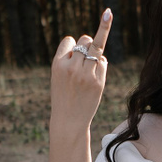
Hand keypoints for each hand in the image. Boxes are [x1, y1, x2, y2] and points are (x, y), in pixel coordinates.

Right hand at [49, 9, 112, 133]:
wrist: (69, 120)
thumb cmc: (64, 95)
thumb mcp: (59, 75)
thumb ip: (70, 58)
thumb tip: (92, 41)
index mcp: (58, 64)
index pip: (69, 40)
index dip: (72, 46)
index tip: (71, 56)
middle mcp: (71, 68)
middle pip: (85, 40)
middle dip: (86, 44)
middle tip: (84, 58)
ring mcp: (86, 75)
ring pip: (96, 47)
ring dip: (96, 50)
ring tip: (91, 60)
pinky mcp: (98, 82)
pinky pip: (103, 62)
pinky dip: (100, 65)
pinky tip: (95, 75)